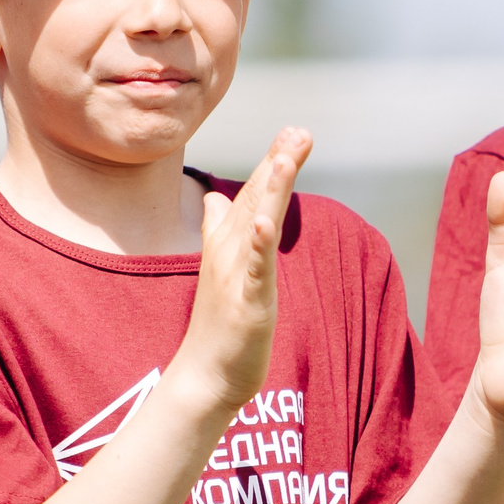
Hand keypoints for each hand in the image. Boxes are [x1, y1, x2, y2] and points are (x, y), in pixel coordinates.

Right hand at [169, 129, 307, 411]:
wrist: (206, 374)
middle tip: (298, 129)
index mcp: (230, 244)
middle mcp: (229, 252)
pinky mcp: (246, 303)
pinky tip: (265, 223)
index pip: (253, 195)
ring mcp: (237, 276)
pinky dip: (258, 245)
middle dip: (278, 164)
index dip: (273, 164)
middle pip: (256, 201)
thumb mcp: (224, 269)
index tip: (292, 132)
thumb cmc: (219, 324)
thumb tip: (214, 196)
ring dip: (269, 192)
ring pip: (255, 226)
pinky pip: (254, 269)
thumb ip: (220, 229)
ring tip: (283, 159)